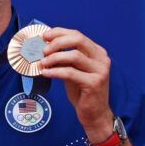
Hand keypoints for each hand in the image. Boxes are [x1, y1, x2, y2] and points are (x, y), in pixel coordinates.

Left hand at [39, 28, 113, 142]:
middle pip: (78, 40)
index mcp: (97, 52)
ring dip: (54, 58)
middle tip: (43, 50)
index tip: (44, 36)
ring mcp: (100, 70)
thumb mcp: (72, 70)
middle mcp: (101, 58)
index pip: (77, 34)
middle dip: (57, 42)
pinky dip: (55, 71)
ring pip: (74, 55)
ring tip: (43, 63)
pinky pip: (70, 72)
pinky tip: (46, 73)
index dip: (59, 32)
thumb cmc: (82, 90)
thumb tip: (44, 46)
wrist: (94, 113)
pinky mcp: (94, 83)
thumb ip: (64, 58)